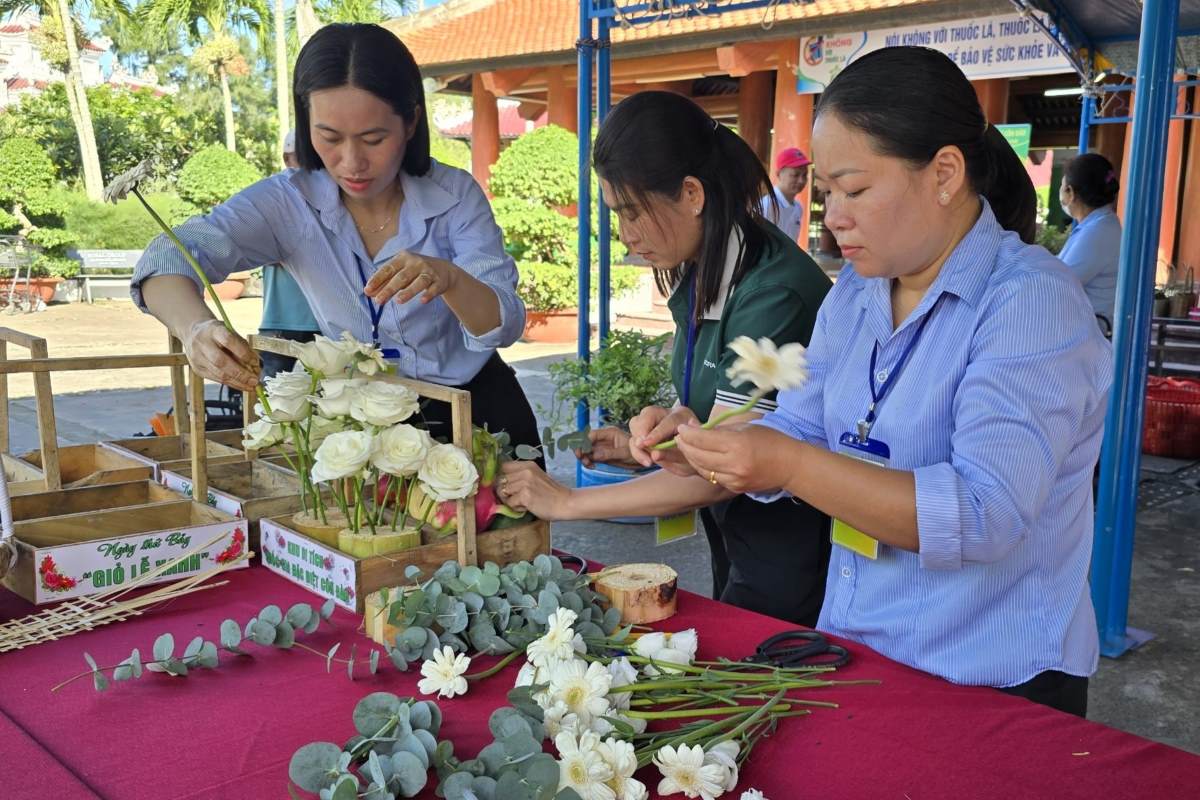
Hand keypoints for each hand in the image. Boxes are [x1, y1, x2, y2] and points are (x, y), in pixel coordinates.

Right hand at [182, 319, 258, 390]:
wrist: (193, 333)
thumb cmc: (218, 334)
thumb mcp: (230, 332)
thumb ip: (243, 347)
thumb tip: (256, 366)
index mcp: (213, 330)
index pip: (228, 341)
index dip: (243, 353)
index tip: (255, 362)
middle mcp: (202, 343)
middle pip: (221, 361)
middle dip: (241, 373)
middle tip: (255, 380)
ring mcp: (197, 357)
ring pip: (219, 374)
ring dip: (238, 382)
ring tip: (252, 386)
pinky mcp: (197, 369)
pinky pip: (217, 379)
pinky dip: (232, 383)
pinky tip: (242, 385)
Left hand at [365, 252, 457, 305]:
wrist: (444, 270)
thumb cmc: (415, 272)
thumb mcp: (400, 273)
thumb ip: (385, 282)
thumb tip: (369, 293)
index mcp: (403, 258)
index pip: (388, 269)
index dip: (377, 279)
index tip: (367, 290)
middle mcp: (416, 263)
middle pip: (402, 277)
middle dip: (389, 289)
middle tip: (378, 301)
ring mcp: (429, 271)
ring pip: (419, 282)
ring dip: (408, 291)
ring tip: (398, 301)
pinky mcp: (439, 281)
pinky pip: (434, 289)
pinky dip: (429, 294)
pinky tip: (423, 301)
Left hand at [497, 461, 572, 520]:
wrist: (565, 502)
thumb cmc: (551, 493)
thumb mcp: (536, 477)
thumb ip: (520, 476)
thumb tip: (500, 482)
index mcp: (528, 465)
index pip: (504, 466)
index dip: (502, 477)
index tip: (507, 485)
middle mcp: (525, 471)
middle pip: (501, 480)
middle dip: (505, 491)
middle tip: (517, 497)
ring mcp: (525, 483)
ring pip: (503, 492)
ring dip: (510, 500)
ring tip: (523, 502)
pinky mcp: (525, 495)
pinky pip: (509, 503)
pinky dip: (515, 507)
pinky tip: (526, 507)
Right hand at [577, 427, 638, 468]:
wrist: (644, 458)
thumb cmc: (637, 452)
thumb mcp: (624, 453)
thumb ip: (609, 453)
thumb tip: (594, 455)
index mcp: (609, 433)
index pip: (592, 434)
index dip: (584, 442)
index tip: (581, 451)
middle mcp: (604, 439)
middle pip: (587, 442)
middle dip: (582, 450)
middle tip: (582, 459)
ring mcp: (603, 447)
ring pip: (587, 450)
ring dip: (584, 457)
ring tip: (588, 464)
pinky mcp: (602, 455)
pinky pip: (591, 457)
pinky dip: (589, 461)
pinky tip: (592, 466)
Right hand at [629, 405, 700, 476]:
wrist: (697, 455)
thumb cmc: (694, 455)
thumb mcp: (690, 457)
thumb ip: (673, 455)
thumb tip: (654, 455)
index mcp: (683, 416)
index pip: (668, 420)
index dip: (657, 432)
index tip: (648, 444)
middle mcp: (666, 414)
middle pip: (648, 413)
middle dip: (642, 430)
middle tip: (641, 446)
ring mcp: (654, 422)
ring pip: (636, 422)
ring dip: (637, 441)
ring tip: (646, 459)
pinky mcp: (644, 432)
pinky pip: (634, 437)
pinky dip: (636, 450)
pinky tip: (645, 460)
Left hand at [674, 421, 794, 494]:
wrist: (790, 466)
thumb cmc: (770, 440)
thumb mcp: (745, 428)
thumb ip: (719, 430)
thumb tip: (695, 428)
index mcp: (737, 445)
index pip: (703, 439)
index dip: (688, 433)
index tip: (682, 427)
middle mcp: (734, 464)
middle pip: (698, 456)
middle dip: (685, 446)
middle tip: (679, 437)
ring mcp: (734, 479)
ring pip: (702, 470)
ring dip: (691, 458)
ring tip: (686, 447)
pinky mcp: (735, 488)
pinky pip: (712, 478)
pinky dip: (703, 468)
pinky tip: (700, 459)